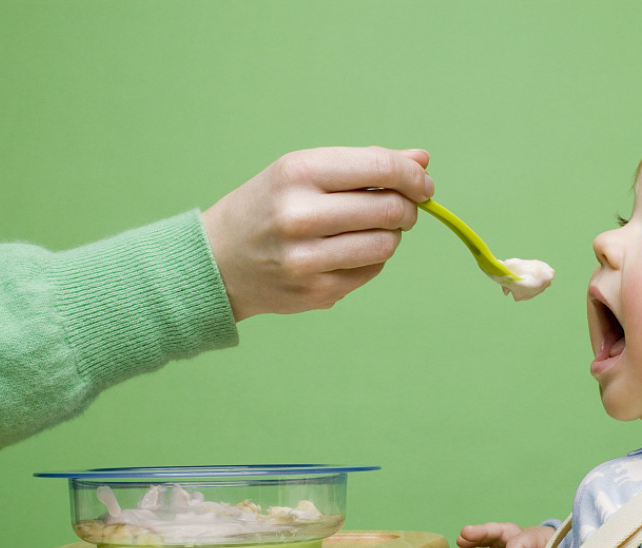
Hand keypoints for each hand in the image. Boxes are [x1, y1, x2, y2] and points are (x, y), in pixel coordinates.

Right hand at [201, 146, 434, 319]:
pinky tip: (348, 252)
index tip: (423, 185)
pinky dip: (371, 259)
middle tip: (401, 208)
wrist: (217, 260)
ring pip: (386, 244)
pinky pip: (372, 271)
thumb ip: (366, 164)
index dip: (413, 177)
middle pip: (391, 210)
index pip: (380, 168)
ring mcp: (307, 258)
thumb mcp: (305, 172)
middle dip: (407, 208)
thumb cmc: (269, 207)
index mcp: (298, 173)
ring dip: (391, 235)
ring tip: (371, 229)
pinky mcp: (316, 291)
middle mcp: (300, 215)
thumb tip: (423, 160)